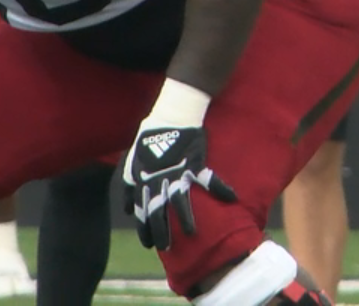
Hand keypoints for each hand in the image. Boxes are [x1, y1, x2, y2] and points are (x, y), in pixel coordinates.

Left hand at [124, 123, 235, 249]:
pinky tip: (231, 198)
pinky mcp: (194, 161)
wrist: (171, 112)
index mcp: (143, 180)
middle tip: (166, 247)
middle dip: (161, 231)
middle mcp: (159, 179)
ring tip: (190, 232)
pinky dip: (220, 187)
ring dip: (185, 218)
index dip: (145, 229)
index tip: (149, 244)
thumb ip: (127, 185)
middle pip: (158, 211)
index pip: (142, 211)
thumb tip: (128, 210)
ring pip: (180, 200)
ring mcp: (177, 172)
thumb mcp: (131, 160)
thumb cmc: (150, 136)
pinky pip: (208, 178)